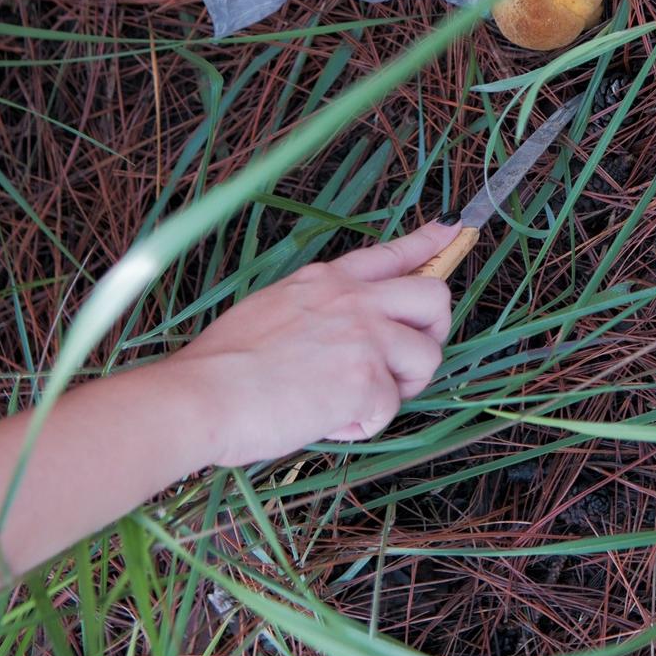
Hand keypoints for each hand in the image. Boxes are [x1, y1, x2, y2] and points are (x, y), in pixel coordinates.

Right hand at [166, 222, 457, 465]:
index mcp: (327, 280)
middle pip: (434, 296)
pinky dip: (361, 424)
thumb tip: (341, 339)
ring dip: (398, 386)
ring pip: (427, 356)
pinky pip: (389, 408)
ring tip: (352, 401)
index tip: (454, 232)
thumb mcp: (274, 310)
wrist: (201, 395)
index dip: (430, 243)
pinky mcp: (368, 379)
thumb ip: (318, 312)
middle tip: (405, 361)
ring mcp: (365, 335)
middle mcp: (353, 298)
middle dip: (433, 330)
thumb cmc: (222, 364)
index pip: (391, 253)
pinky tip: (326, 422)